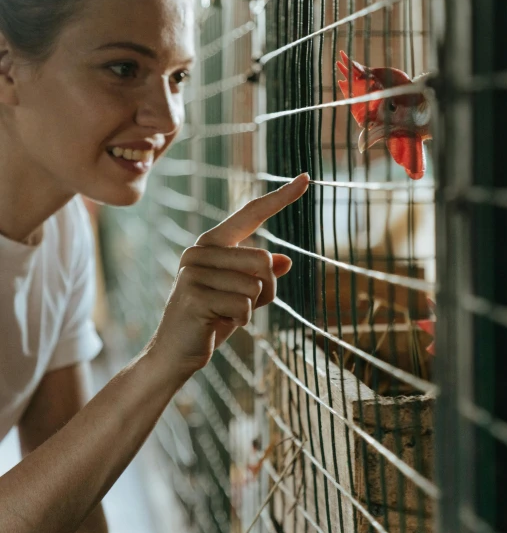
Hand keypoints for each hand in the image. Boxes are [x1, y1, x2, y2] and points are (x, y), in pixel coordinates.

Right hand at [151, 173, 308, 377]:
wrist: (173, 354)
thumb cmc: (210, 320)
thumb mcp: (241, 295)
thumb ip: (260, 276)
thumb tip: (285, 262)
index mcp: (211, 243)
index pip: (251, 213)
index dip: (280, 197)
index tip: (306, 178)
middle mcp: (200, 251)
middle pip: (263, 259)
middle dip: (264, 290)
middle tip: (238, 307)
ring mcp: (194, 272)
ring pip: (256, 285)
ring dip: (250, 308)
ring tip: (224, 315)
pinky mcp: (195, 295)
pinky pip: (244, 306)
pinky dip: (241, 321)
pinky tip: (217, 324)